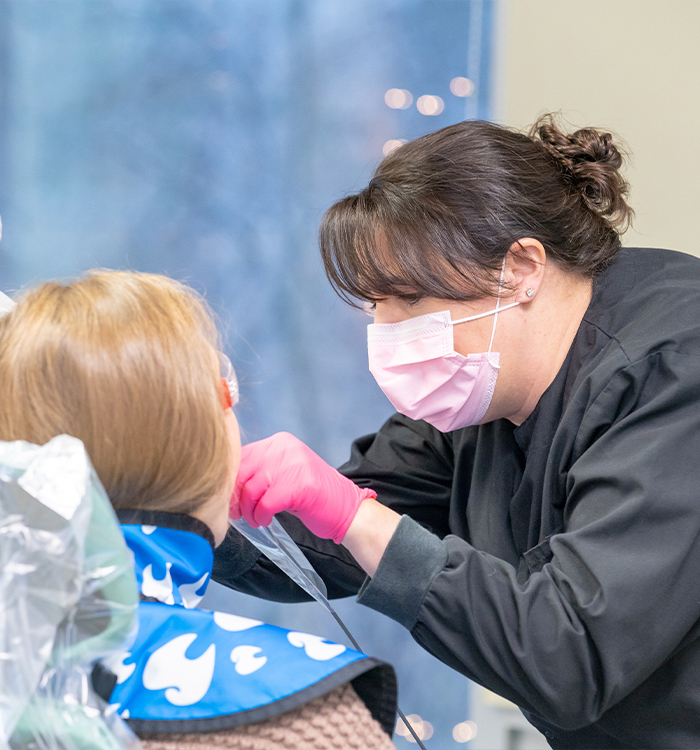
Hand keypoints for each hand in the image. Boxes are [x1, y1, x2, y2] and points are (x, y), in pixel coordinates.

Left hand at [232, 432, 375, 543]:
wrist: (346, 508)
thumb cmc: (312, 495)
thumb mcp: (285, 473)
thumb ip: (261, 470)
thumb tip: (228, 483)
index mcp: (280, 441)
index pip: (242, 455)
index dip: (232, 480)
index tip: (230, 498)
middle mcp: (286, 448)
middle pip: (243, 471)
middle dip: (235, 496)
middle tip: (236, 513)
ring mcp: (294, 465)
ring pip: (251, 489)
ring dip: (248, 510)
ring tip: (254, 519)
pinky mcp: (300, 486)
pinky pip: (266, 504)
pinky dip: (261, 516)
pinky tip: (265, 521)